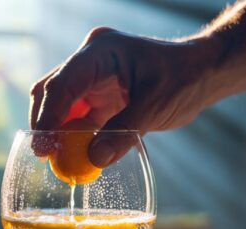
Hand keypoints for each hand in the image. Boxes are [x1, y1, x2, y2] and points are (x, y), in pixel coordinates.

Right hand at [30, 27, 219, 166]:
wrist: (202, 74)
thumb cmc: (183, 79)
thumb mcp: (155, 107)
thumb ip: (124, 133)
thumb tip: (93, 159)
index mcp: (100, 51)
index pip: (63, 83)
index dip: (48, 116)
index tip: (43, 146)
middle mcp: (90, 60)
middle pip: (52, 91)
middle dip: (45, 123)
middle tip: (44, 155)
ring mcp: (92, 77)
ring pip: (60, 104)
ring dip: (57, 131)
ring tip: (58, 159)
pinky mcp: (98, 95)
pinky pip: (76, 116)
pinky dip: (73, 135)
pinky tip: (74, 155)